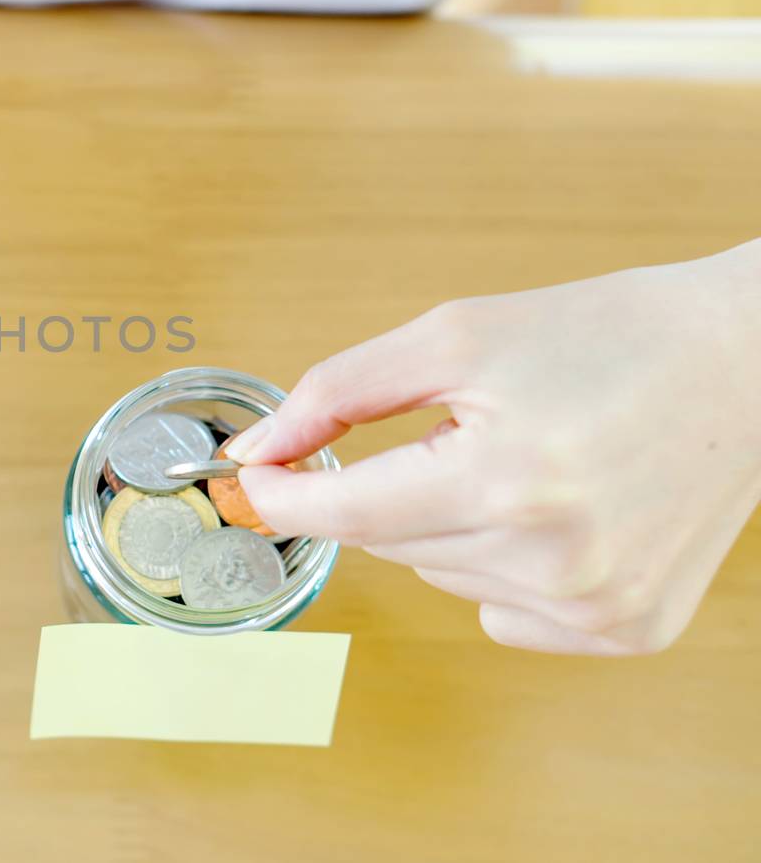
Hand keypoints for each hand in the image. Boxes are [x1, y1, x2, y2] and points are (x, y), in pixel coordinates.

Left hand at [228, 240, 760, 654]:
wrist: (746, 361)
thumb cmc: (604, 333)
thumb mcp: (454, 336)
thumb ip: (336, 392)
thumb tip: (255, 452)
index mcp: (507, 479)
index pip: (345, 512)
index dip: (283, 493)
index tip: (252, 478)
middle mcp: (555, 559)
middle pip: (386, 543)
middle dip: (390, 484)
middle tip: (454, 430)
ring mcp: (596, 607)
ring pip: (439, 574)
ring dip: (448, 521)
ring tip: (526, 461)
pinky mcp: (627, 630)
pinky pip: (498, 612)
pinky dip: (499, 564)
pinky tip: (555, 512)